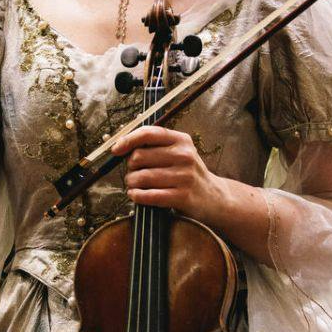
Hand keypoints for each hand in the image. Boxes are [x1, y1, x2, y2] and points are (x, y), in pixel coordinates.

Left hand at [112, 125, 230, 221]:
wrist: (215, 198)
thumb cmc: (188, 174)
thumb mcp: (179, 152)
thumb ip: (156, 146)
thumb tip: (120, 146)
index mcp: (182, 140)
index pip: (148, 133)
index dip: (127, 140)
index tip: (116, 150)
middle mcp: (184, 155)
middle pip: (139, 156)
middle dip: (130, 167)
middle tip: (133, 173)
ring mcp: (184, 176)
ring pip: (141, 177)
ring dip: (131, 183)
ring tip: (134, 185)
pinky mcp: (183, 196)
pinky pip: (149, 195)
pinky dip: (137, 196)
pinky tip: (136, 195)